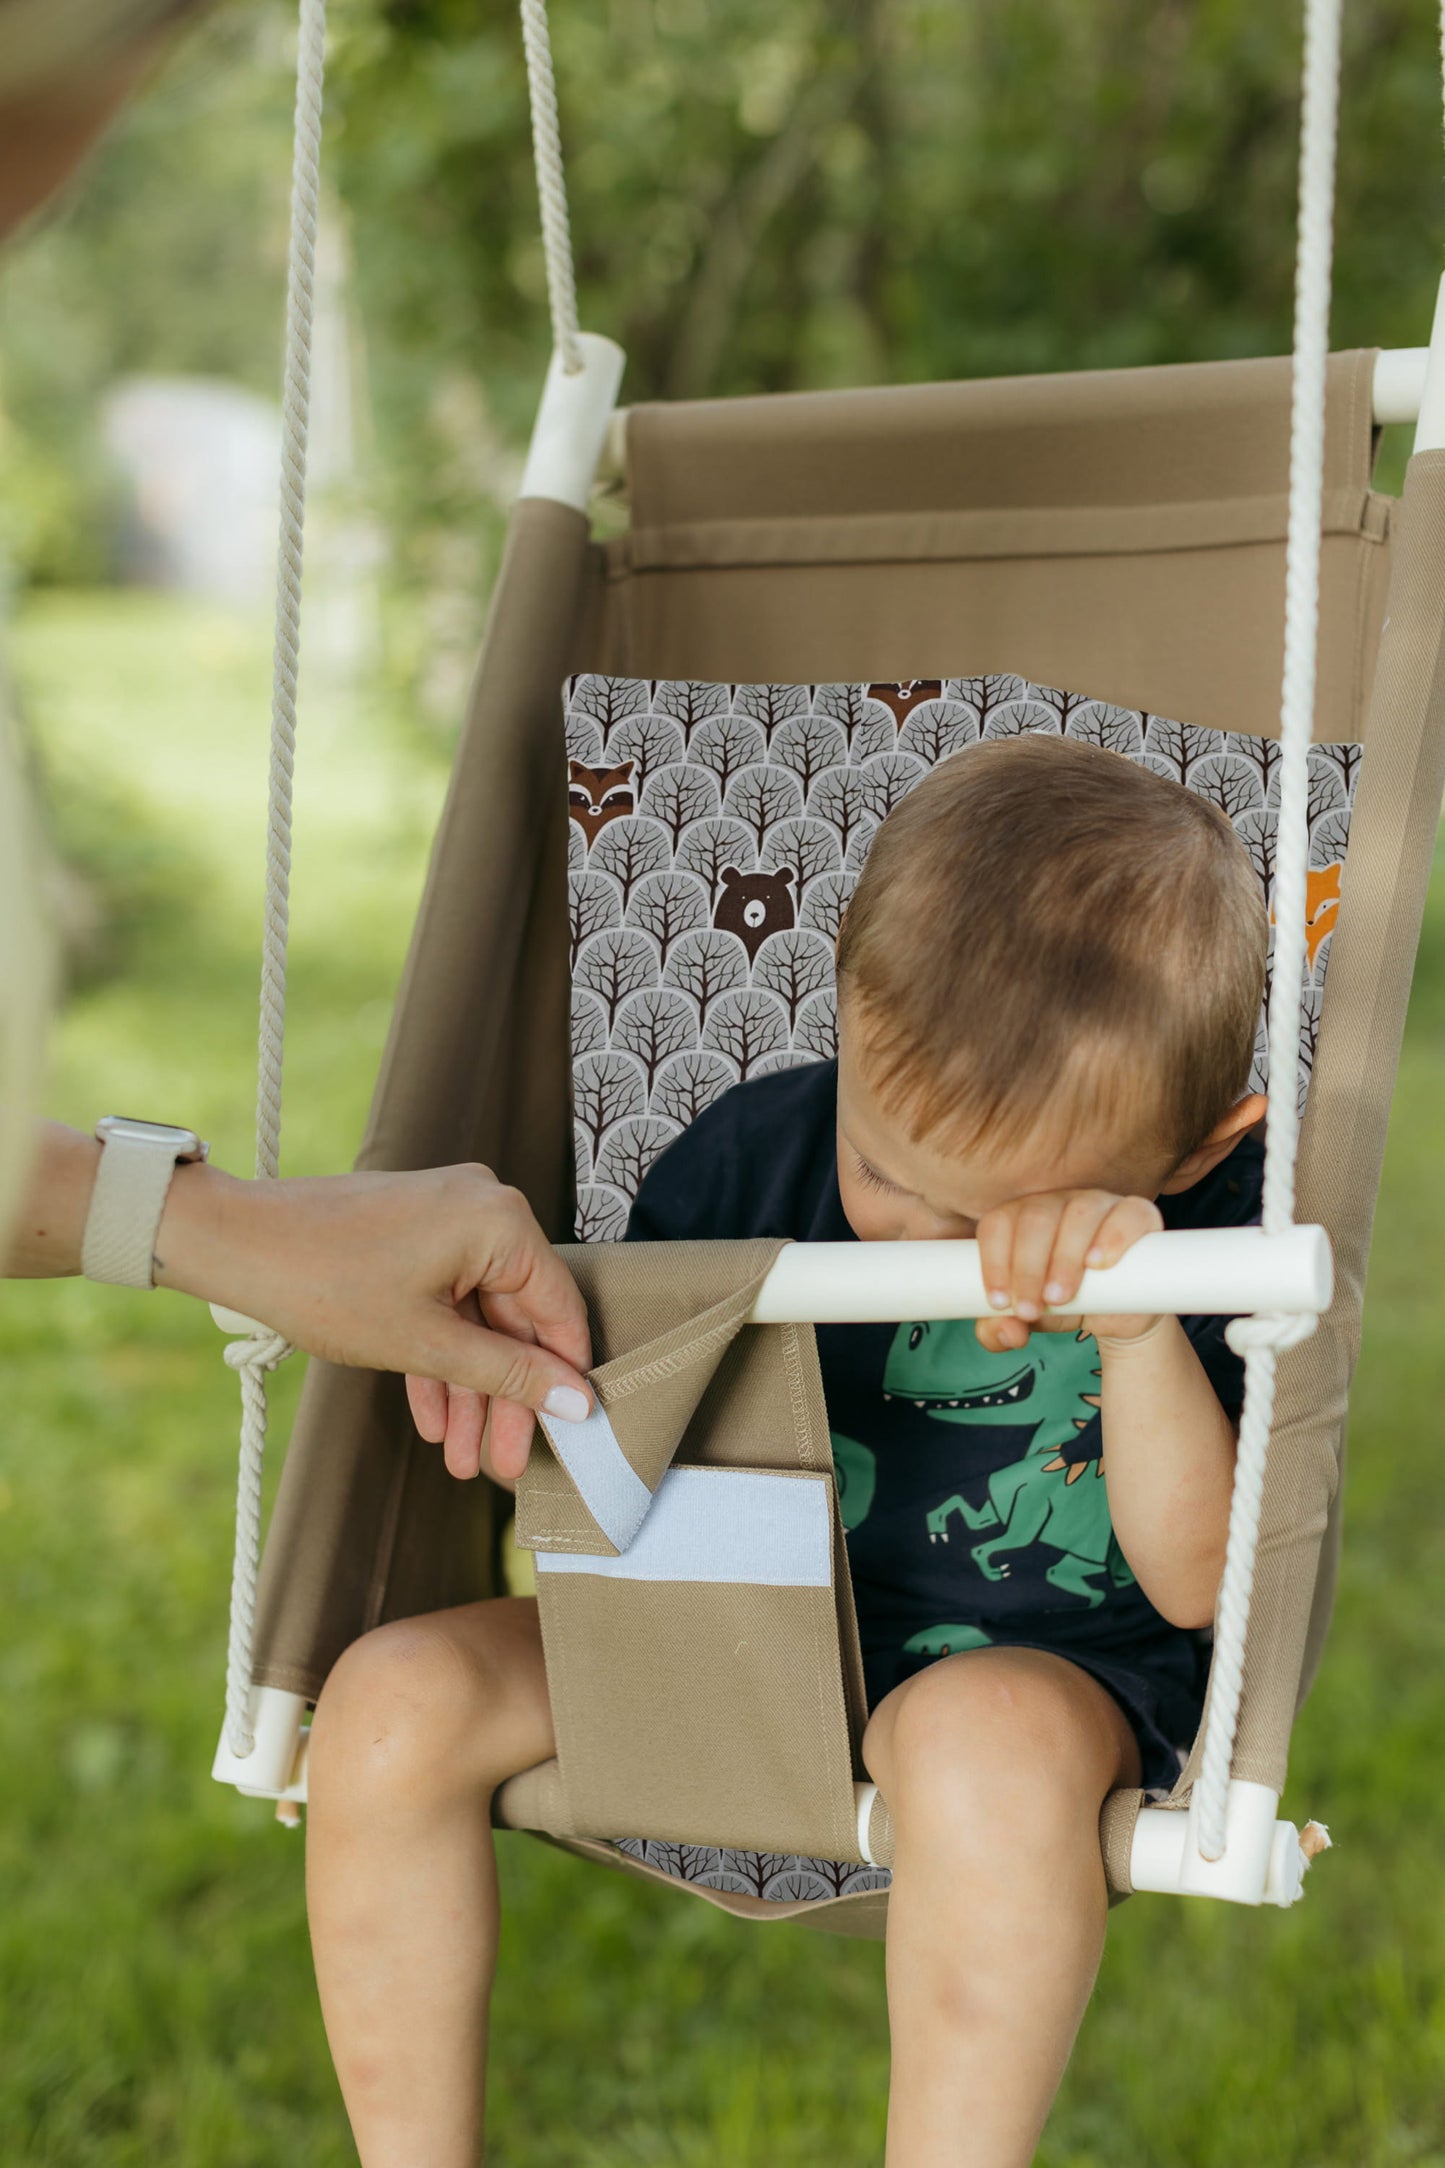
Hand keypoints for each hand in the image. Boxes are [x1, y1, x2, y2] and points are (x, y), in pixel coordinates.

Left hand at [152, 1159, 591, 1481]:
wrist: (234, 1243)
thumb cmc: (322, 1282)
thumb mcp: (426, 1344)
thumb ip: (509, 1374)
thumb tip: (577, 1401)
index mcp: (500, 1220)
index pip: (558, 1309)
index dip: (563, 1379)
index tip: (569, 1436)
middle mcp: (482, 1207)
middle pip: (514, 1320)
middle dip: (503, 1398)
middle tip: (506, 1462)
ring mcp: (446, 1218)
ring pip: (475, 1318)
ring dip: (467, 1388)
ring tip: (459, 1456)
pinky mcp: (414, 1234)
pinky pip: (443, 1301)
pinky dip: (437, 1355)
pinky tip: (430, 1418)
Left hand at [973, 1189, 1162, 1352]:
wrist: (1119, 1316)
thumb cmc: (1065, 1305)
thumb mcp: (1029, 1322)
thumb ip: (1001, 1331)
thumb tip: (1008, 1332)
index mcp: (1021, 1218)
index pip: (998, 1225)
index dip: (993, 1262)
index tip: (1000, 1303)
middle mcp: (1057, 1203)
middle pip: (1035, 1219)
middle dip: (1028, 1269)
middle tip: (1030, 1310)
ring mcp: (1098, 1204)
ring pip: (1078, 1213)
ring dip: (1064, 1257)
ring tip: (1059, 1297)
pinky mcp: (1138, 1214)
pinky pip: (1129, 1213)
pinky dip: (1114, 1236)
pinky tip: (1099, 1262)